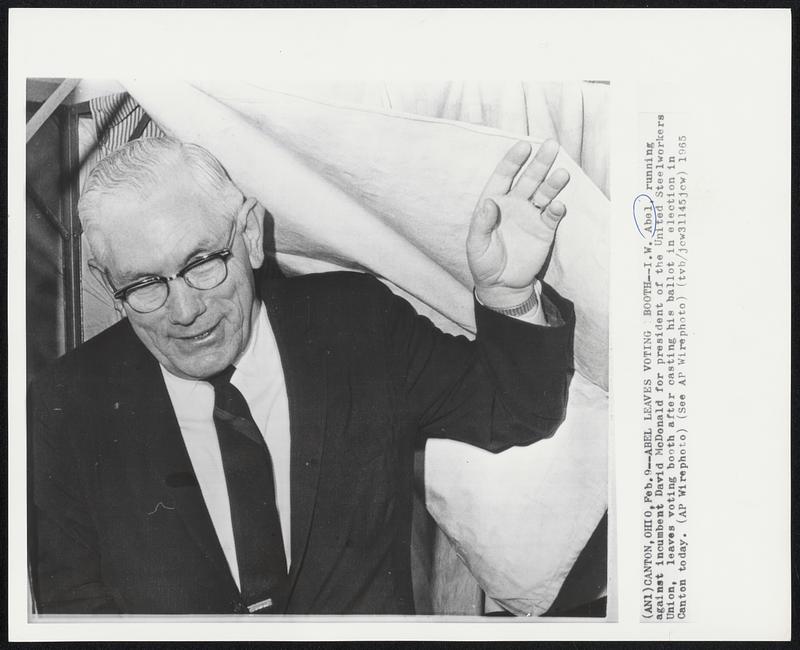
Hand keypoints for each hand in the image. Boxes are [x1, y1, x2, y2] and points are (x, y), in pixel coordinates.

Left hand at [467, 139, 569, 308]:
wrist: (502, 285)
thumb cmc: (484, 262)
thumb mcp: (476, 245)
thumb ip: (482, 223)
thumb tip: (489, 202)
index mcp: (495, 202)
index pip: (504, 176)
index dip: (513, 161)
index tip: (524, 146)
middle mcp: (515, 204)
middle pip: (529, 179)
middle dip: (540, 163)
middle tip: (552, 146)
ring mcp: (531, 216)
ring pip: (544, 193)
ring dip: (553, 183)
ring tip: (562, 174)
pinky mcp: (544, 230)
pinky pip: (552, 216)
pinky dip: (556, 210)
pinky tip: (557, 205)